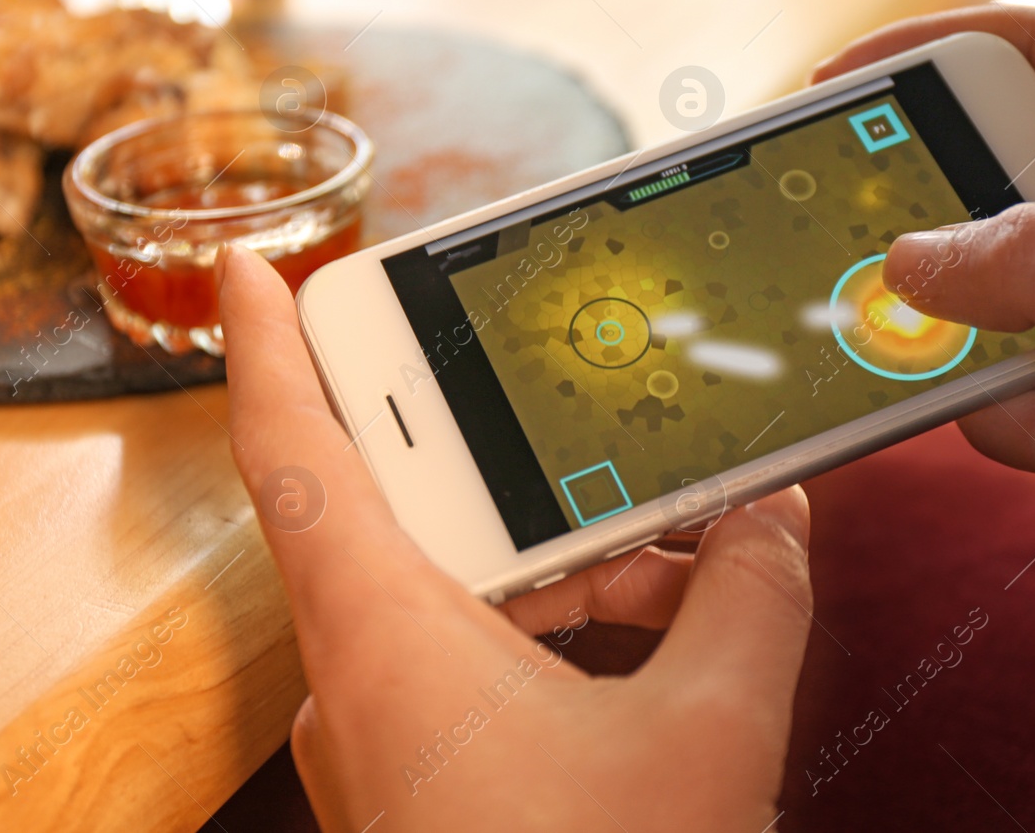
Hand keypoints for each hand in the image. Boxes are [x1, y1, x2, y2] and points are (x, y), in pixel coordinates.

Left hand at [216, 245, 812, 830]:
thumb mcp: (705, 736)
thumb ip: (750, 601)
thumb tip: (781, 518)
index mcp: (382, 635)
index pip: (290, 446)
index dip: (263, 340)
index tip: (253, 262)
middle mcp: (356, 672)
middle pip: (405, 507)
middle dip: (509, 458)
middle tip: (575, 404)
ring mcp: (381, 730)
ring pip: (456, 587)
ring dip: (563, 558)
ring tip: (685, 547)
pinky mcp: (418, 772)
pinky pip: (470, 653)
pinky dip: (552, 624)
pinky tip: (655, 628)